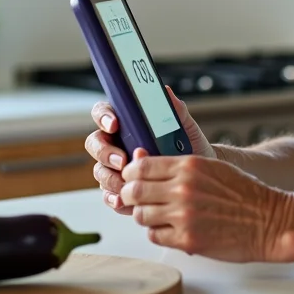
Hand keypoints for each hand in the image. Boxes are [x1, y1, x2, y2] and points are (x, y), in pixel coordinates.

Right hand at [85, 86, 214, 215]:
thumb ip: (174, 109)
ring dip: (110, 178)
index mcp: (126, 122)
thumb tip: (165, 92)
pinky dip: (114, 198)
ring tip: (128, 184)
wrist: (198, 175)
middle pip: (95, 143)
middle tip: (124, 160)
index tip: (115, 124)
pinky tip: (123, 201)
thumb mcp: (185, 126)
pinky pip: (108, 194)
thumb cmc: (188, 145)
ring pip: (99, 171)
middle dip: (105, 152)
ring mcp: (114, 167)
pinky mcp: (119, 189)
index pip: (103, 113)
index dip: (104, 117)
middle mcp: (115, 143)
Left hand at [120, 151, 293, 262]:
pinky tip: (172, 229)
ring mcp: (184, 216)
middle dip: (132, 195)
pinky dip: (159, 233)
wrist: (272, 221)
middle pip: (135, 191)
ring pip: (141, 215)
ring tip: (159, 215)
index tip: (134, 178)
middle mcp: (183, 189)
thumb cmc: (247, 195)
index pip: (141, 166)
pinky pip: (155, 236)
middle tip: (138, 199)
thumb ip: (181, 168)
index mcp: (190, 166)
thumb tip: (146, 163)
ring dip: (146, 215)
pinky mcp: (187, 240)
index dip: (132, 173)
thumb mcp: (214, 169)